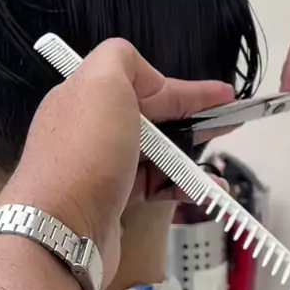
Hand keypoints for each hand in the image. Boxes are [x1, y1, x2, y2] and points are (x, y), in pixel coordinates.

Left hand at [6, 39, 233, 286]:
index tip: (222, 95)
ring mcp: (100, 168)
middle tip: (230, 124)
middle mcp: (91, 130)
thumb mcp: (100, 82)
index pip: (140, 82)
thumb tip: (144, 76)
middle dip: (193, 119)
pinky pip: (154, 187)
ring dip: (192, 159)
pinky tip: (207, 193)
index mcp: (86, 96)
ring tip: (220, 169)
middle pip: (150, 118)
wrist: (59, 231)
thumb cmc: (85, 154)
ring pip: (156, 155)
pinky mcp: (112, 202)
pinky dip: (182, 188)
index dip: (182, 88)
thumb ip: (120, 58)